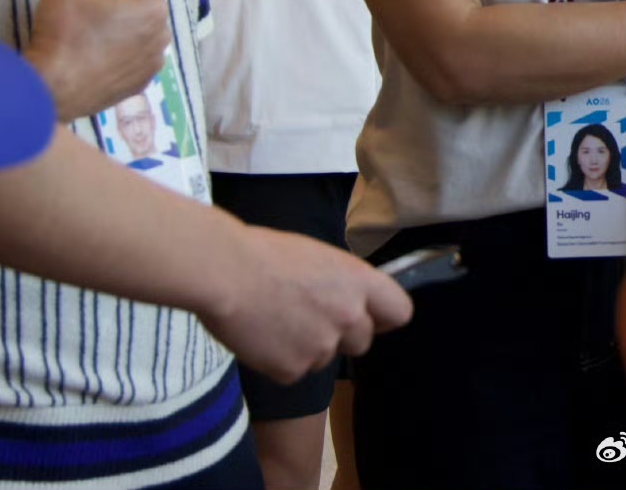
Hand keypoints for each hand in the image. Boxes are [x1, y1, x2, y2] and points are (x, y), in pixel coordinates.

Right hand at [24, 0, 170, 120]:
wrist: (48, 90)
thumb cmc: (60, 33)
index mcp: (153, 4)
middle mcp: (163, 32)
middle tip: (78, 9)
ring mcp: (155, 60)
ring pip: (135, 23)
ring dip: (112, 20)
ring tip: (82, 32)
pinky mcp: (143, 82)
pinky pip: (133, 50)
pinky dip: (115, 46)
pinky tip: (89, 54)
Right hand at [202, 225, 413, 382]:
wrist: (225, 272)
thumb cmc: (265, 254)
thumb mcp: (320, 258)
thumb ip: (343, 284)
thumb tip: (350, 300)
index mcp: (359, 282)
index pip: (400, 312)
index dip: (384, 318)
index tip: (371, 318)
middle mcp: (349, 316)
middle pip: (363, 342)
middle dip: (342, 337)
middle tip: (309, 321)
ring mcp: (322, 346)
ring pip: (324, 358)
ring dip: (306, 348)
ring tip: (276, 320)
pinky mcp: (293, 370)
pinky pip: (293, 371)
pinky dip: (278, 361)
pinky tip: (261, 336)